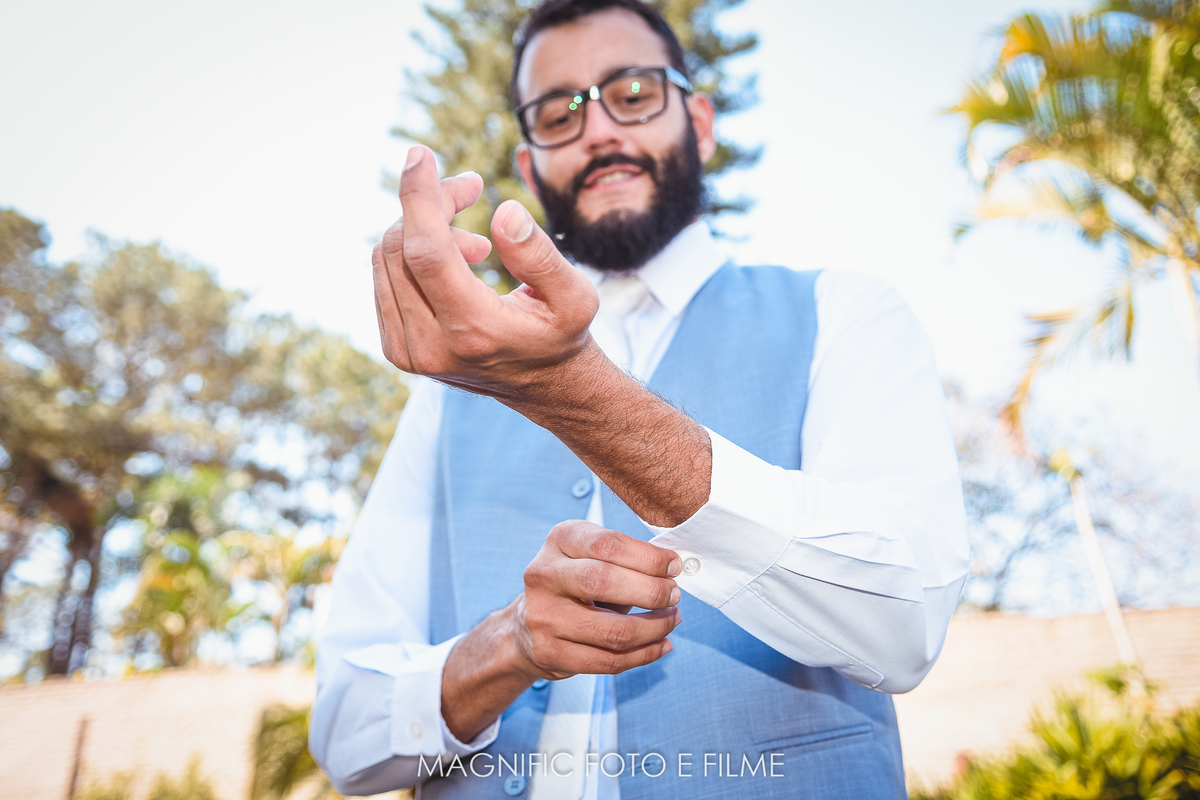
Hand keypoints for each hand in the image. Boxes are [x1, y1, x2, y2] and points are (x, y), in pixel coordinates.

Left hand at [373, 145, 600, 402]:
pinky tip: (454, 262)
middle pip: (404, 247)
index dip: (420, 197)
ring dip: (424, 228)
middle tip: (472, 188)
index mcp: (473, 331)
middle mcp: (429, 346)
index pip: (427, 252)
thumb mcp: (575, 297)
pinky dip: (413, 252)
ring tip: (476, 243)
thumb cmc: (561, 332)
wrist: (541, 385)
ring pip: (387, 257)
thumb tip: (502, 212)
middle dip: (433, 204)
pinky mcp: (396, 348)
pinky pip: (385, 275)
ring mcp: (407, 351)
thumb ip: (541, 256)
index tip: (420, 154)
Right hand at [511, 520, 682, 679]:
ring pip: (613, 631)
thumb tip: (674, 568)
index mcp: (560, 540)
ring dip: (655, 627)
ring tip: (671, 619)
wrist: (530, 623)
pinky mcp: (551, 652)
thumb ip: (626, 558)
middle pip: (603, 582)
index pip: (607, 545)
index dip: (648, 558)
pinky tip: (661, 644)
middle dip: (651, 591)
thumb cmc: (576, 584)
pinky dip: (645, 654)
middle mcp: (545, 575)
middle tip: (673, 595)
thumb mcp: (592, 556)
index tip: (673, 567)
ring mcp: (544, 616)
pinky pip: (609, 661)